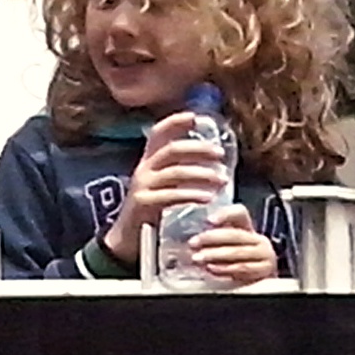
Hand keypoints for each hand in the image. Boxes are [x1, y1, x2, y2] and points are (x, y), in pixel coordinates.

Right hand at [101, 112, 229, 261]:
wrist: (130, 238)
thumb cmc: (155, 210)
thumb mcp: (167, 185)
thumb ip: (182, 172)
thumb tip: (214, 161)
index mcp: (150, 162)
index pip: (158, 134)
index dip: (174, 123)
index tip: (195, 117)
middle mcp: (144, 169)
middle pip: (171, 150)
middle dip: (198, 149)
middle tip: (220, 154)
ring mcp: (142, 186)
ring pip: (175, 172)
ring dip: (202, 174)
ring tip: (223, 180)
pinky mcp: (143, 203)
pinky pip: (170, 195)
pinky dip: (192, 194)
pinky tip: (208, 198)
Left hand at [189, 204, 277, 286]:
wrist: (259, 284)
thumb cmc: (235, 262)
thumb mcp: (224, 248)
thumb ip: (211, 239)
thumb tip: (189, 237)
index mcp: (248, 228)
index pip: (239, 213)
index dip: (225, 214)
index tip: (209, 220)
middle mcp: (259, 239)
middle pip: (235, 234)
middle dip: (211, 238)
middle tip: (193, 243)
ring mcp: (264, 255)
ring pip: (238, 252)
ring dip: (215, 255)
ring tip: (198, 257)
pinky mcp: (265, 270)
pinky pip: (242, 268)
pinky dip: (225, 268)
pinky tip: (211, 268)